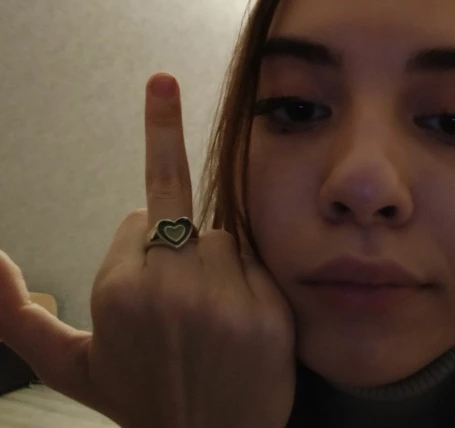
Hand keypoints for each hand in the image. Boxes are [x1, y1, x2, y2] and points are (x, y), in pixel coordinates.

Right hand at [0, 72, 296, 427]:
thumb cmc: (140, 397)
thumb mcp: (72, 365)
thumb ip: (17, 316)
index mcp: (118, 293)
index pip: (139, 218)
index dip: (144, 247)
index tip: (149, 283)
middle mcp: (171, 290)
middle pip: (184, 219)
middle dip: (181, 249)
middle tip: (185, 296)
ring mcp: (224, 301)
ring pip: (222, 237)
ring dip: (216, 266)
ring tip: (208, 317)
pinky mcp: (269, 312)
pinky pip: (257, 261)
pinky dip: (249, 283)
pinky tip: (239, 324)